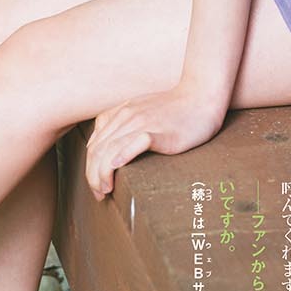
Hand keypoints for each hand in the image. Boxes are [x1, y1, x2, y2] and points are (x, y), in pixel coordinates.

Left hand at [86, 85, 226, 199]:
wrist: (201, 97)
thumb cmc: (174, 109)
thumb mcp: (141, 110)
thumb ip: (122, 123)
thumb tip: (106, 150)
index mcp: (121, 114)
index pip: (94, 145)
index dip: (90, 168)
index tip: (97, 185)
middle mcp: (127, 117)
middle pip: (98, 151)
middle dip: (93, 176)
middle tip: (99, 194)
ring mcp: (142, 123)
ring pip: (111, 150)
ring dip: (103, 173)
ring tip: (106, 190)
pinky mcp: (159, 132)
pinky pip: (136, 143)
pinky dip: (123, 156)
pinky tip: (118, 167)